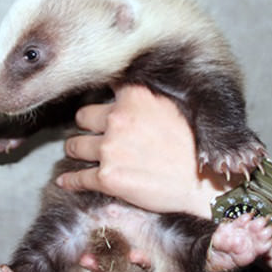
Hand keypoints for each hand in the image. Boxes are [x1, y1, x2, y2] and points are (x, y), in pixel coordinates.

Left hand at [56, 85, 224, 216]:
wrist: (205, 184)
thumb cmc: (195, 147)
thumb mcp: (175, 107)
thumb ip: (148, 97)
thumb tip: (130, 90)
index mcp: (135, 97)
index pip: (104, 87)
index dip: (103, 97)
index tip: (101, 104)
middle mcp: (118, 118)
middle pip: (82, 116)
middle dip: (85, 125)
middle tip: (92, 132)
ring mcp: (109, 148)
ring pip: (74, 146)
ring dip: (75, 150)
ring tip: (78, 153)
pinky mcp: (107, 178)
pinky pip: (77, 178)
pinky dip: (70, 181)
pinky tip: (66, 181)